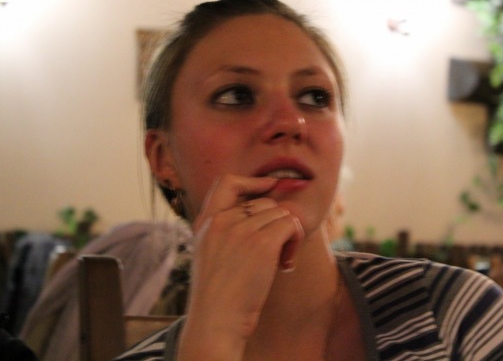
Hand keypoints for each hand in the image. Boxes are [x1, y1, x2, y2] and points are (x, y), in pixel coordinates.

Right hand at [178, 174, 304, 358]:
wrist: (216, 321)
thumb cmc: (218, 294)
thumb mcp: (211, 252)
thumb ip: (227, 229)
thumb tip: (267, 210)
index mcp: (206, 222)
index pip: (228, 181)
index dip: (254, 181)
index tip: (270, 187)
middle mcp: (222, 221)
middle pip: (265, 202)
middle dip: (276, 223)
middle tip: (275, 251)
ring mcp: (241, 230)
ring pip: (281, 214)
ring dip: (287, 235)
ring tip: (278, 260)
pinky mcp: (262, 243)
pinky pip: (291, 225)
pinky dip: (295, 242)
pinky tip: (285, 263)